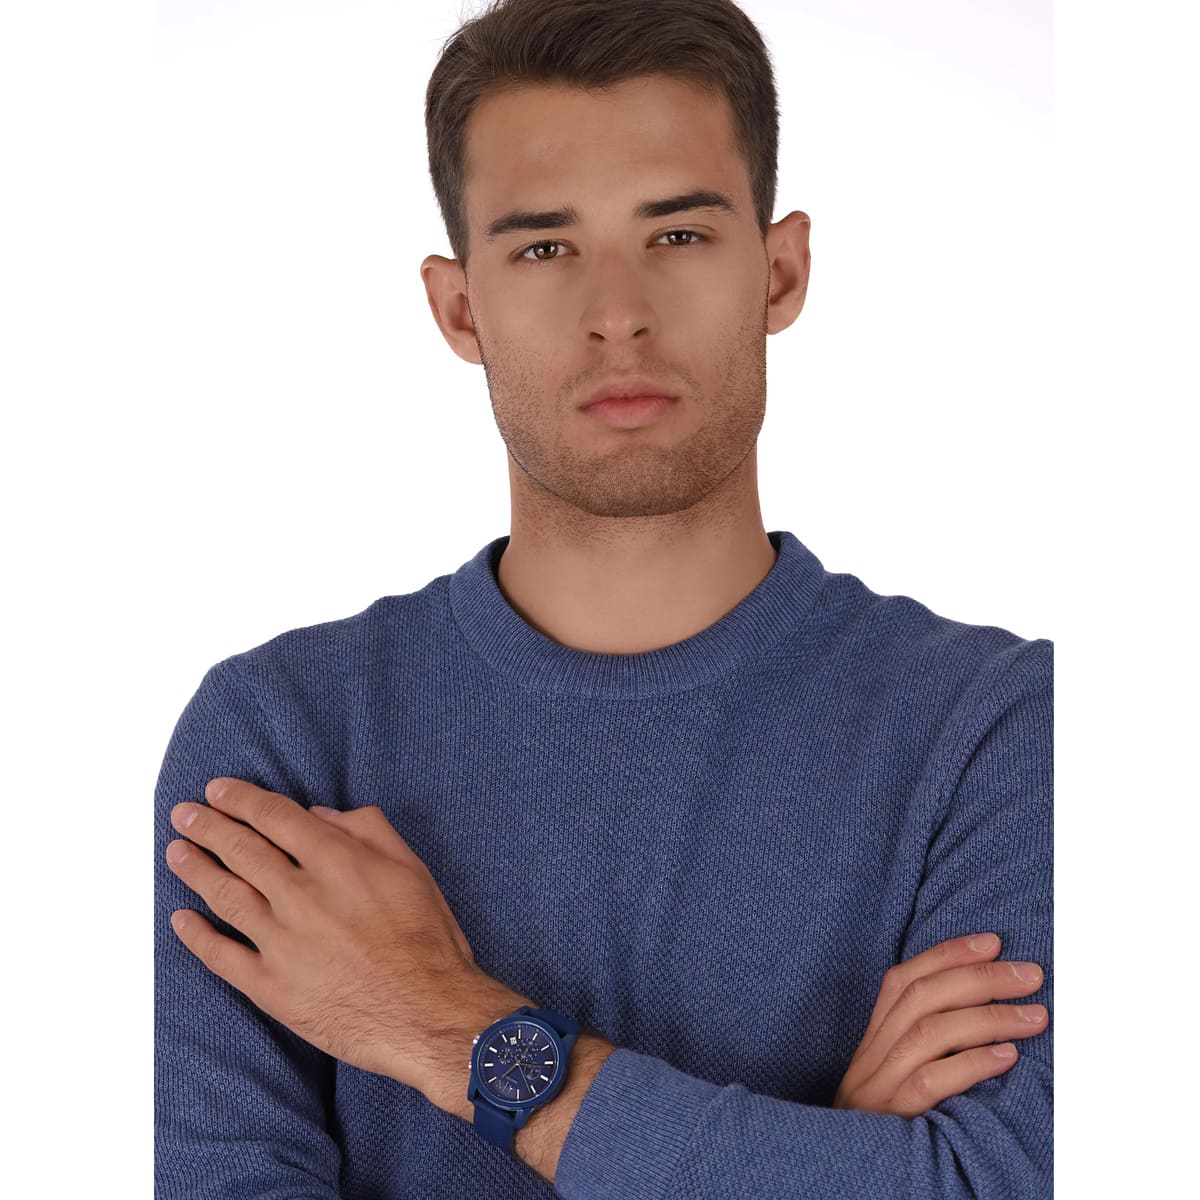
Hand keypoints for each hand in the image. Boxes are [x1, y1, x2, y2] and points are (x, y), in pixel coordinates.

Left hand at [164, 777, 497, 1096]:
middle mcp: (301, 896)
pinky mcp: (271, 988)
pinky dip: (197, 936)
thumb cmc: (426, 940)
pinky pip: (221, 956)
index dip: (241, 800)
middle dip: (208, 827)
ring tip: (176, 852)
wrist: (427, 1014)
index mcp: (336, 862)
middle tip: (185, 815)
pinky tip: (181, 919)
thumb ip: (368, 831)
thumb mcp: (412, 868)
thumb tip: (322, 814)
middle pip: (241, 850)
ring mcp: (281, 943)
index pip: (275, 817)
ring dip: (195, 870)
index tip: (218, 791)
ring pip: (225, 896)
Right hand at [833, 933, 1046, 1118]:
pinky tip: (1007, 1055)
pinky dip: (972, 1062)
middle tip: (1029, 974)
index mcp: (871, 1041)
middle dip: (979, 978)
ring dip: (988, 1016)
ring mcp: (878, 1087)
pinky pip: (931, 1081)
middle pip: (921, 998)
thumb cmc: (886, 1128)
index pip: (902, 980)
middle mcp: (871, 1057)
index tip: (991, 941)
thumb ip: (925, 1047)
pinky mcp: (893, 1118)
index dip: (946, 955)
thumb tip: (983, 1010)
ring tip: (1035, 1016)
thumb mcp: (894, 1080)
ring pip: (929, 1033)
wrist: (843, 1177)